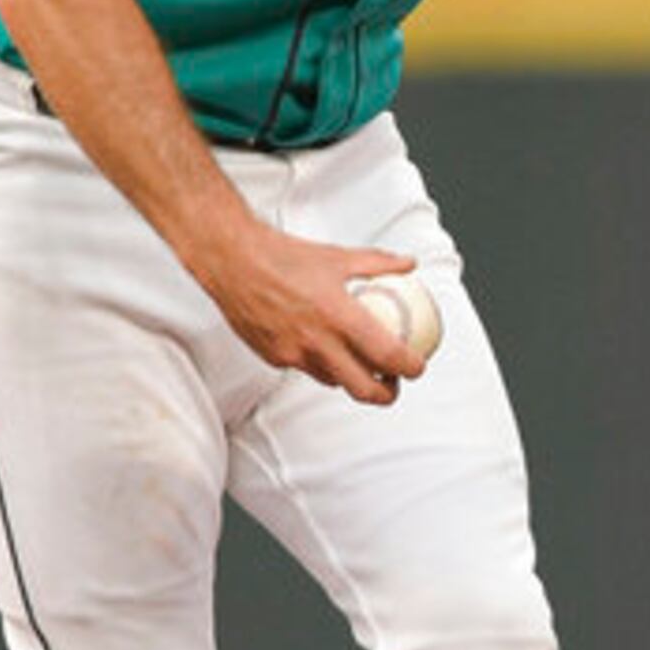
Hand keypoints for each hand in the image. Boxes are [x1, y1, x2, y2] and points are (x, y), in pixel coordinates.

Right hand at [195, 223, 427, 406]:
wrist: (231, 261)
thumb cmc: (282, 256)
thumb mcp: (339, 256)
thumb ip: (378, 263)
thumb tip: (407, 264)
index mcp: (338, 316)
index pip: (386, 356)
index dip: (409, 367)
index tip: (417, 366)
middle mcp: (316, 341)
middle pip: (363, 389)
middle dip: (386, 394)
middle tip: (394, 383)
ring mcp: (293, 354)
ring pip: (333, 381)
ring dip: (351, 378)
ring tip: (361, 363)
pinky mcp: (273, 357)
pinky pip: (304, 369)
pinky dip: (319, 363)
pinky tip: (321, 345)